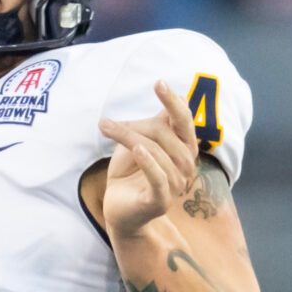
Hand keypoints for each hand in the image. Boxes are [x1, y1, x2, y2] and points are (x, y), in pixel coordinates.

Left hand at [98, 80, 202, 238]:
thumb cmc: (129, 173)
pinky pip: (159, 178)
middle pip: (168, 134)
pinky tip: (138, 149)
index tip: (159, 83)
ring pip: (156, 152)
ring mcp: (176, 184)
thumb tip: (173, 96)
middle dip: (149, 118)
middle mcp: (185, 166)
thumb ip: (154, 125)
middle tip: (121, 112)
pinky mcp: (161, 201)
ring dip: (129, 137)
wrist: (119, 209)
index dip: (174, 103)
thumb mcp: (138, 142)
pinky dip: (149, 162)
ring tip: (105, 128)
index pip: (184, 122)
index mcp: (182, 149)